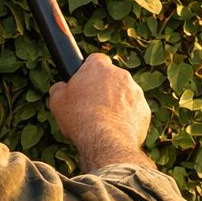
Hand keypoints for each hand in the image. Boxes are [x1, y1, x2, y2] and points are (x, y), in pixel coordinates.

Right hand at [47, 52, 152, 169]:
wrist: (106, 140)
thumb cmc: (80, 118)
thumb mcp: (57, 101)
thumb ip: (59, 89)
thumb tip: (60, 88)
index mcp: (99, 67)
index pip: (95, 60)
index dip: (88, 72)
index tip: (84, 84)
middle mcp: (121, 75)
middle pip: (111, 78)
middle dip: (103, 90)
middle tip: (91, 107)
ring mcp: (136, 92)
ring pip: (124, 95)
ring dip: (116, 105)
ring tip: (103, 123)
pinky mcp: (144, 111)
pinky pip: (134, 112)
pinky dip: (127, 119)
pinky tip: (115, 130)